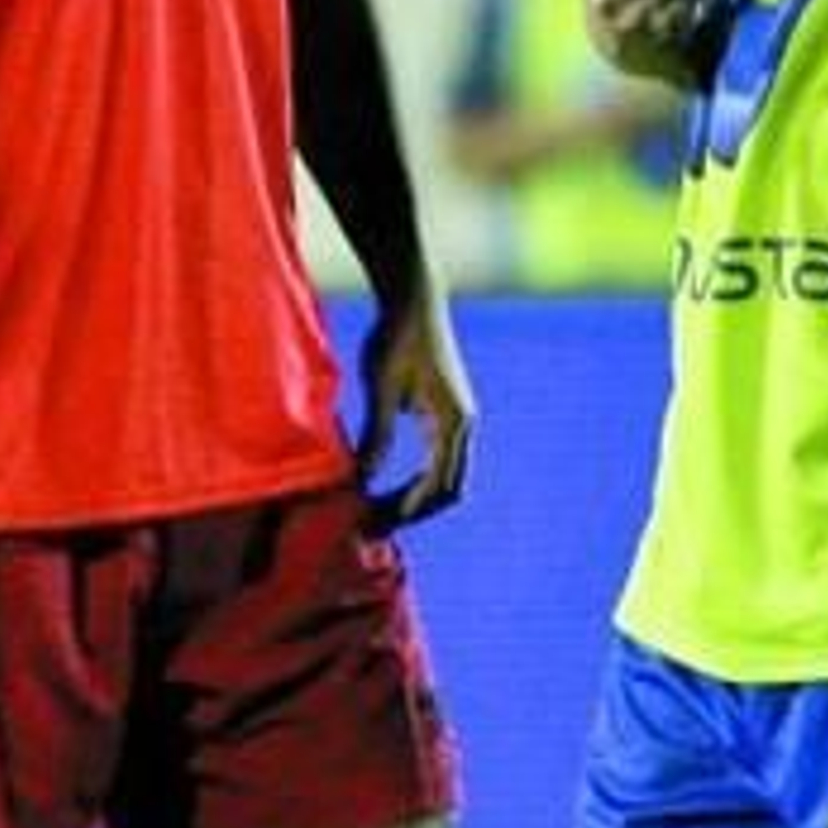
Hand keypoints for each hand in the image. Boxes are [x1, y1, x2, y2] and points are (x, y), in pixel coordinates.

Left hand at [355, 290, 475, 532]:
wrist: (413, 298)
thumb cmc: (395, 336)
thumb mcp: (380, 386)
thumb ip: (375, 435)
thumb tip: (363, 480)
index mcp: (452, 421)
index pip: (438, 485)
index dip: (407, 511)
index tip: (374, 526)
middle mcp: (464, 425)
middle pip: (448, 490)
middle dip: (412, 513)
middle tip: (371, 529)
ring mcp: (460, 420)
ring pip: (446, 478)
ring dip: (415, 500)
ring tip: (376, 513)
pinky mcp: (449, 413)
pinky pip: (440, 461)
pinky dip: (418, 481)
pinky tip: (387, 487)